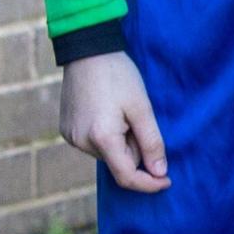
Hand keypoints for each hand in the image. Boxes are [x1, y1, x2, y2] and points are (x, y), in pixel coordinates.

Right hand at [60, 52, 168, 193]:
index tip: (167, 180)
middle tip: (135, 118)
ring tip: (118, 110)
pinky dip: (105, 135)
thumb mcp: (142, 108)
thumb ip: (152, 143)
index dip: (149, 183)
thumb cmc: (118, 76)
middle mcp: (81, 142)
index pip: (127, 176)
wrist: (87, 51)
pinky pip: (93, 143)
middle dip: (133, 147)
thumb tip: (159, 173)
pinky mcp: (66, 130)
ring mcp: (70, 137)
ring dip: (119, 141)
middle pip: (118, 162)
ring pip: (107, 153)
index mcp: (101, 138)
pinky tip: (105, 110)